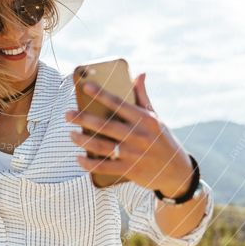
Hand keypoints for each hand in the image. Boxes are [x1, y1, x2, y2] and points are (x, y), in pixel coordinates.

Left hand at [64, 72, 193, 196]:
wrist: (177, 171)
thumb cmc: (163, 140)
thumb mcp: (156, 118)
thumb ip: (143, 97)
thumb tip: (140, 73)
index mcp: (144, 120)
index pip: (118, 103)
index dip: (101, 94)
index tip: (85, 86)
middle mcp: (138, 135)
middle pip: (105, 125)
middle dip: (83, 119)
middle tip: (67, 115)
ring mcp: (133, 154)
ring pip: (101, 146)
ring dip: (82, 140)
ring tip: (71, 135)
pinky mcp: (129, 170)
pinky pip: (104, 166)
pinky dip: (89, 163)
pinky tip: (79, 158)